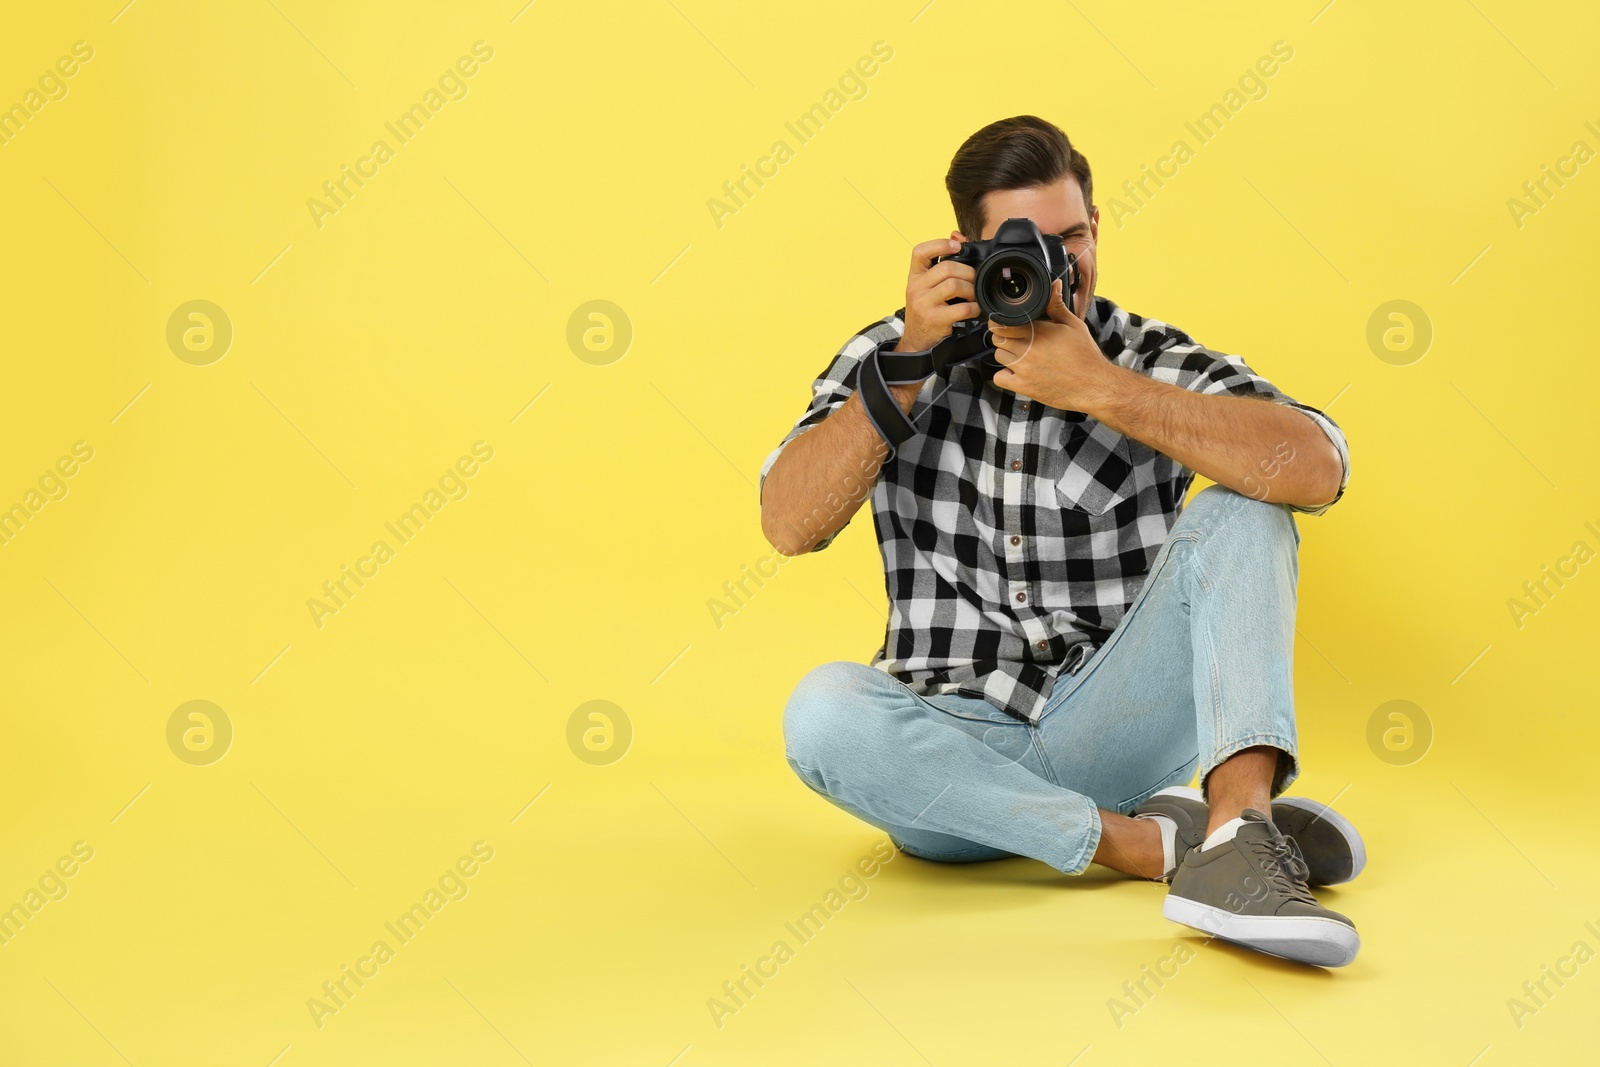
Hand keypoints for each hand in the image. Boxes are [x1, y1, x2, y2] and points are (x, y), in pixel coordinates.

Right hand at [896, 235, 978, 354]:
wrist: (916, 341)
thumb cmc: (926, 311)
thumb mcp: (926, 287)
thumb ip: (941, 264)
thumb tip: (957, 235)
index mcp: (914, 277)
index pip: (920, 252)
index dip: (940, 244)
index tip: (957, 246)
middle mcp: (915, 288)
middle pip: (947, 268)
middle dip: (967, 272)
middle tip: (974, 280)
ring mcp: (924, 304)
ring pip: (954, 285)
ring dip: (971, 290)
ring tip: (973, 296)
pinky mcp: (935, 319)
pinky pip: (962, 308)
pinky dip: (974, 308)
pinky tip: (974, 310)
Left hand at [988, 279, 1118, 413]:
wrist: (1092, 384)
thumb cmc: (1084, 355)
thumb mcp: (1074, 325)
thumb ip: (1057, 305)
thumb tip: (1054, 285)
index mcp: (1039, 331)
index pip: (1003, 323)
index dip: (1000, 322)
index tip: (1004, 323)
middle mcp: (1028, 349)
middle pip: (998, 338)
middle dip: (1004, 337)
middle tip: (1017, 339)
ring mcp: (1024, 369)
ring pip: (998, 356)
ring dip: (1006, 354)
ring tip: (1021, 355)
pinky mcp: (1023, 386)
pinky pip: (999, 378)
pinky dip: (1004, 375)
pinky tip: (1016, 372)